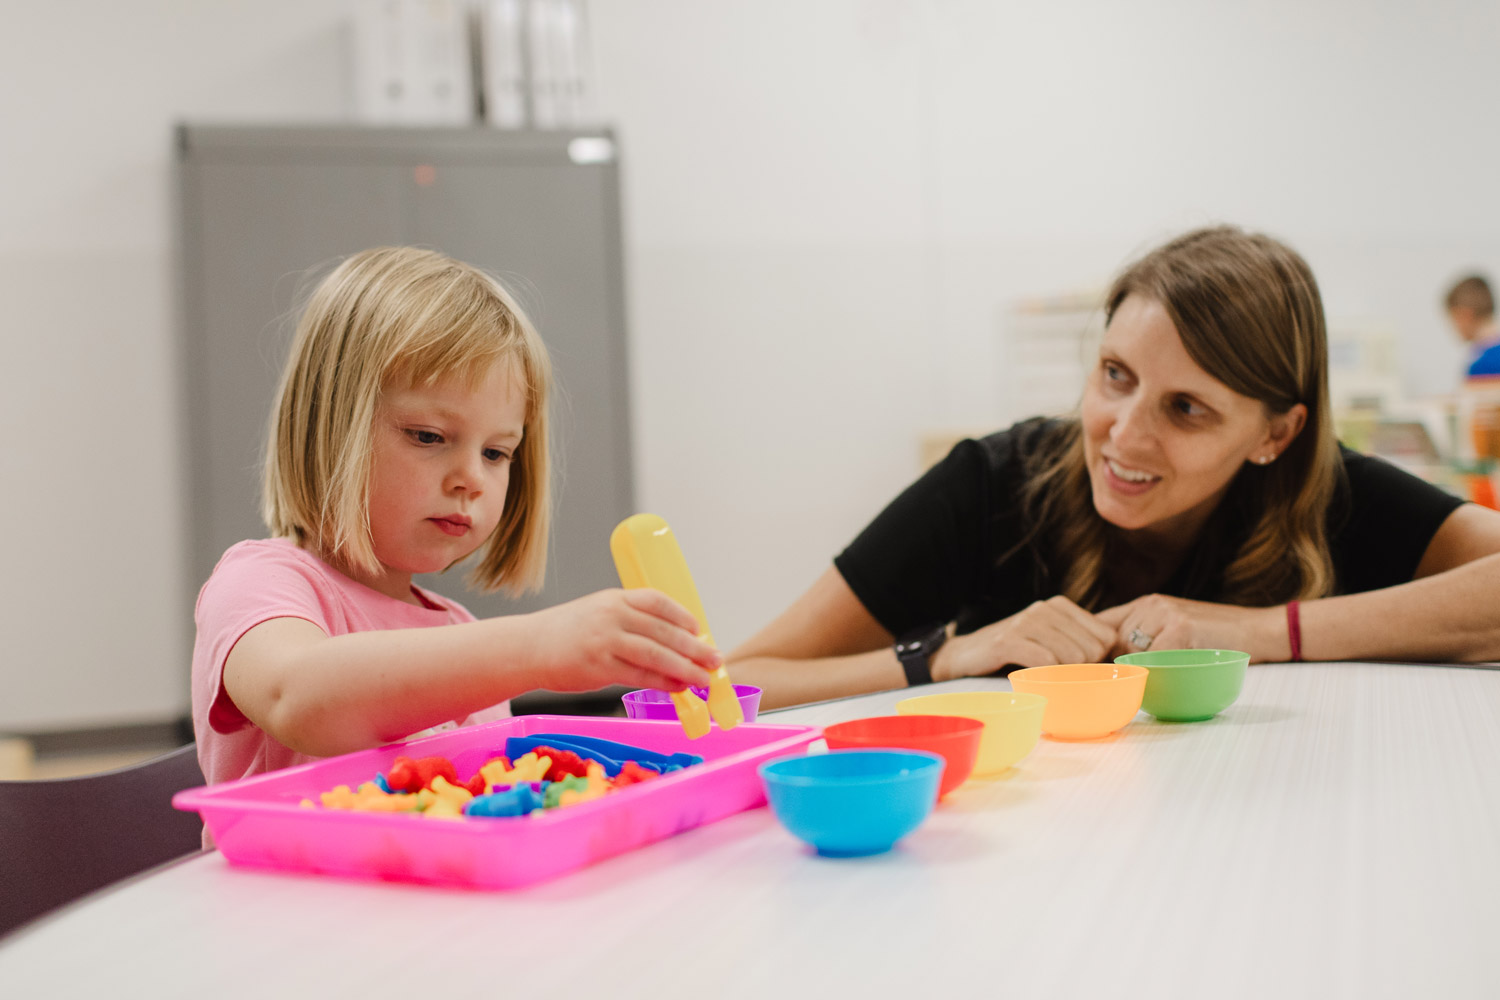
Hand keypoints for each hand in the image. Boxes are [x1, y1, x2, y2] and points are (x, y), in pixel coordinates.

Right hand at [522, 589, 718, 691]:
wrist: (527, 648)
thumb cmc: (567, 634)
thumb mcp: (599, 614)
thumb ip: (631, 622)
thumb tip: (673, 643)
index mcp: (615, 598)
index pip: (658, 601)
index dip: (683, 616)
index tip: (700, 629)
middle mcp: (612, 615)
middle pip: (664, 630)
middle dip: (694, 647)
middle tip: (715, 659)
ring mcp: (605, 641)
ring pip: (656, 654)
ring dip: (685, 668)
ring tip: (703, 678)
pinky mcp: (599, 667)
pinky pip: (640, 675)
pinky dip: (663, 682)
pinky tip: (678, 688)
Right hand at [929, 596, 1116, 679]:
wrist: (965, 654)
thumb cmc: (1014, 650)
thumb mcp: (1048, 638)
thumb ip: (1078, 641)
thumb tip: (1115, 660)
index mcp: (1060, 606)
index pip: (1106, 636)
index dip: (1099, 659)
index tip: (1081, 670)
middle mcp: (1045, 609)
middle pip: (1092, 650)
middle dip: (1082, 670)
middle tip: (1060, 677)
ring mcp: (1027, 622)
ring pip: (1071, 657)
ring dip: (1063, 676)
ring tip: (1046, 678)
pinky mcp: (1009, 640)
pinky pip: (1045, 662)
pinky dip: (1046, 676)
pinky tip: (1034, 678)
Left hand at [1097, 594, 1285, 661]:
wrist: (1260, 629)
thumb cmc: (1216, 639)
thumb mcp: (1174, 630)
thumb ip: (1144, 640)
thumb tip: (1109, 665)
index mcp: (1145, 604)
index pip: (1101, 623)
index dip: (1093, 647)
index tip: (1092, 666)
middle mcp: (1150, 605)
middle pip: (1113, 642)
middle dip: (1117, 664)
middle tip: (1132, 680)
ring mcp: (1165, 614)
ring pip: (1131, 651)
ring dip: (1140, 670)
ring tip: (1165, 675)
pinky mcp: (1180, 627)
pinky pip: (1154, 659)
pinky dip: (1159, 673)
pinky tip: (1176, 675)